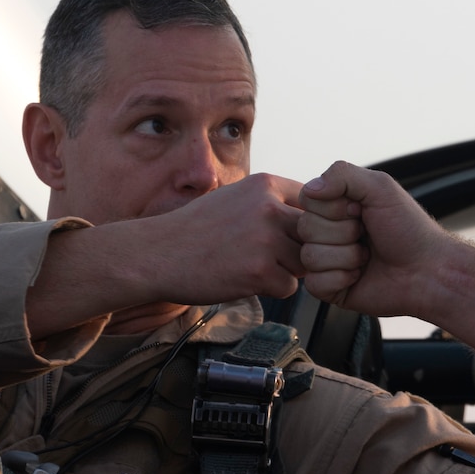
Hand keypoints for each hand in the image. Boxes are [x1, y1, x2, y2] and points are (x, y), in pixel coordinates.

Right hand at [143, 173, 306, 303]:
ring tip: (254, 266)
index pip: (317, 202)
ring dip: (287, 271)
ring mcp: (265, 239)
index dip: (313, 223)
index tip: (294, 235)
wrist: (158, 254)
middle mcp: (269, 207)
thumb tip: (315, 216)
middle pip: (316, 234)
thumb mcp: (235, 197)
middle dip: (303, 249)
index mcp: (265, 185)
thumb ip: (271, 201)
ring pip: (305, 263)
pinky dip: (271, 289)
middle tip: (278, 257)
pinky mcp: (259, 271)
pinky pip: (289, 287)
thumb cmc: (197, 229)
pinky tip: (244, 279)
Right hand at [298, 162, 448, 314]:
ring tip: (367, 257)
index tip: (360, 211)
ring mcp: (326, 261)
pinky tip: (359, 276)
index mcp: (335, 207)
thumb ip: (342, 175)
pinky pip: (315, 284)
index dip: (335, 208)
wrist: (428, 270)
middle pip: (306, 228)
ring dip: (346, 257)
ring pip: (309, 257)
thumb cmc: (409, 228)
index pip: (307, 200)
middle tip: (366, 236)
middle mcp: (327, 232)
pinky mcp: (329, 288)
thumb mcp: (380, 187)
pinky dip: (341, 279)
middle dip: (343, 233)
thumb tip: (309, 188)